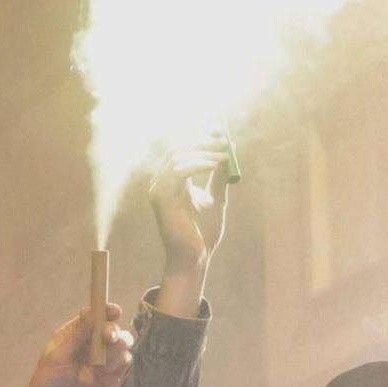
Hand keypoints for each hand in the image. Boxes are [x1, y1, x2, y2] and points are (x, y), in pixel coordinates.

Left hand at [19, 303, 134, 386]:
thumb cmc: (48, 383)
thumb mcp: (57, 357)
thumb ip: (76, 335)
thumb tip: (90, 312)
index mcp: (74, 335)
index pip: (93, 317)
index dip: (105, 310)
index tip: (113, 310)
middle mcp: (91, 344)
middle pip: (111, 328)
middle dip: (113, 330)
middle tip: (108, 337)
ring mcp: (104, 360)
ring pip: (122, 343)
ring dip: (118, 346)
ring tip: (104, 360)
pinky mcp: (114, 376)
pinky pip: (125, 361)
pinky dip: (120, 361)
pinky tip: (108, 369)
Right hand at [148, 136, 235, 315]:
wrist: (195, 257)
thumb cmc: (203, 231)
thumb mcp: (216, 198)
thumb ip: (219, 177)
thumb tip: (229, 152)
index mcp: (171, 182)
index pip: (181, 150)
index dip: (198, 136)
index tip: (218, 128)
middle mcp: (161, 182)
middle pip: (177, 148)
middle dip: (202, 140)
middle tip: (223, 138)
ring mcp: (158, 189)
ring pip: (177, 156)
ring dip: (202, 151)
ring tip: (224, 154)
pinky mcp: (161, 198)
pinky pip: (178, 171)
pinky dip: (197, 164)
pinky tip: (215, 164)